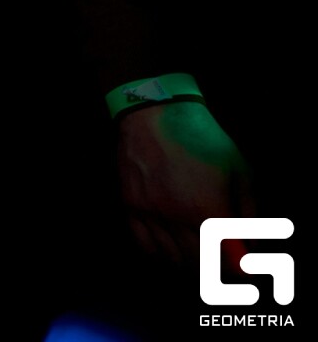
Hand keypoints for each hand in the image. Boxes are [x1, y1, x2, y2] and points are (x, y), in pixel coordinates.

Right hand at [117, 100, 253, 266]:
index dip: (239, 269)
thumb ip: (249, 208)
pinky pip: (144, 244)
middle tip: (226, 267)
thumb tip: (253, 238)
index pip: (227, 258)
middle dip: (216, 269)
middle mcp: (176, 217)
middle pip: (200, 262)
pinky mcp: (131, 206)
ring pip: (171, 257)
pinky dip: (160, 255)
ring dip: (190, 264)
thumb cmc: (200, 137)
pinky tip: (171, 254)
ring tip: (201, 260)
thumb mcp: (238, 167)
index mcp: (208, 209)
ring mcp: (150, 213)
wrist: (153, 113)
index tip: (246, 271)